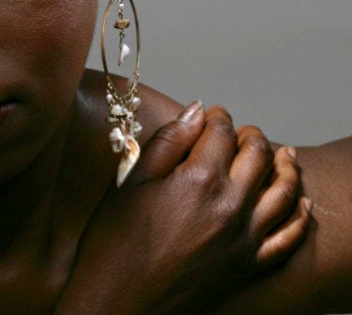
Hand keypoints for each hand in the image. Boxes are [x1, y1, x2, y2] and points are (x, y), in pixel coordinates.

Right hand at [54, 102, 310, 313]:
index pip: (221, 132)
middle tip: (241, 132)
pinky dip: (299, 216)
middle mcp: (230, 206)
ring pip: (284, 190)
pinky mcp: (247, 264)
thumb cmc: (115, 244)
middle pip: (257, 155)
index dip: (217, 116)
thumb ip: (166, 143)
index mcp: (198, 180)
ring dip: (285, 164)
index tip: (212, 114)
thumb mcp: (131, 184)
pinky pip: (288, 237)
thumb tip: (195, 111)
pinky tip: (300, 202)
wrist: (118, 301)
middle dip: (250, 135)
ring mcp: (244, 237)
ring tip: (282, 153)